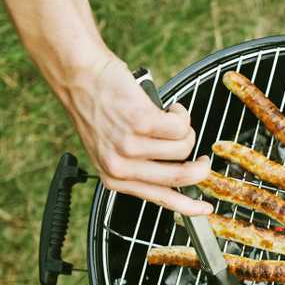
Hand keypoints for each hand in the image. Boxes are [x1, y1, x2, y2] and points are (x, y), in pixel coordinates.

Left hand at [63, 55, 212, 214]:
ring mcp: (130, 145)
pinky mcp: (140, 122)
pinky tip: (169, 108)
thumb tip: (178, 172)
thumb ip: (137, 167)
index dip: (188, 206)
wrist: (79, 76)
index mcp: (114, 179)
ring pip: (183, 146)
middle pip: (180, 176)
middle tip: (202, 159)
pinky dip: (181, 113)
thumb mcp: (109, 150)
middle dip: (200, 167)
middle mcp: (121, 167)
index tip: (205, 208)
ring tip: (170, 118)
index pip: (160, 199)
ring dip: (185, 130)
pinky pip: (180, 125)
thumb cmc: (97, 107)